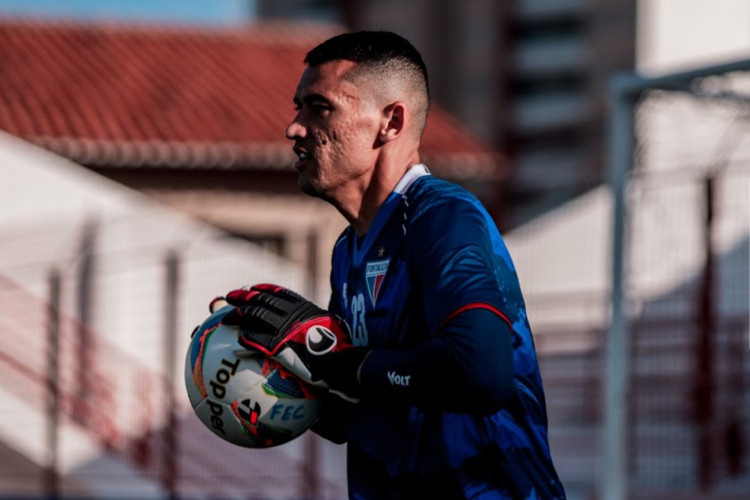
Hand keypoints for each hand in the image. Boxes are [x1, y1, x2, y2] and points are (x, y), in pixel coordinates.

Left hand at [219, 284, 368, 400]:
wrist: (344, 364)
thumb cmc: (343, 354)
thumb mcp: (333, 334)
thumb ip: (318, 332)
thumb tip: (313, 338)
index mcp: (306, 309)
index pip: (281, 293)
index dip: (264, 289)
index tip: (252, 288)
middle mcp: (294, 315)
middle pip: (263, 300)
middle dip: (244, 296)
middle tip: (230, 297)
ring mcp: (287, 329)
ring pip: (256, 316)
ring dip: (238, 315)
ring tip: (225, 318)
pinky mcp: (281, 346)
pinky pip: (258, 341)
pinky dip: (246, 340)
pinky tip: (237, 342)